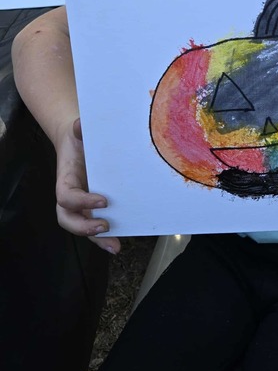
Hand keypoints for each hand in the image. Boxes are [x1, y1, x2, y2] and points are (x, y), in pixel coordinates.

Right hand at [55, 118, 120, 253]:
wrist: (80, 142)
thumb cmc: (80, 138)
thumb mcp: (79, 131)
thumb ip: (79, 129)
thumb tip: (81, 125)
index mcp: (65, 179)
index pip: (67, 196)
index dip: (81, 201)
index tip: (104, 200)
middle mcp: (71, 196)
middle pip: (68, 219)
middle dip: (84, 227)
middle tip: (105, 226)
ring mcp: (81, 205)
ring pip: (81, 227)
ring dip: (97, 239)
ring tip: (115, 245)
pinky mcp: (93, 208)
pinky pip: (95, 226)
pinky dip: (105, 237)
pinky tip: (118, 243)